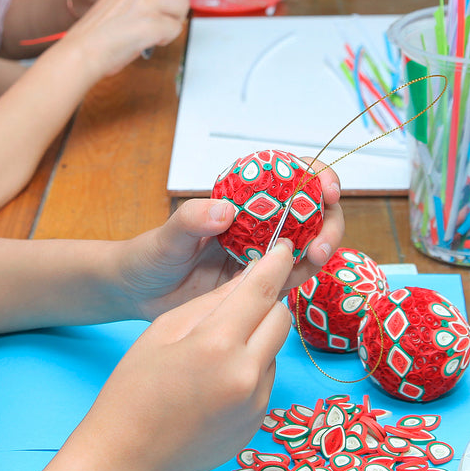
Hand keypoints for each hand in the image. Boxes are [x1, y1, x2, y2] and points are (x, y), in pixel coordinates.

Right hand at [46, 0, 188, 77]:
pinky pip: (176, 28)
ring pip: (182, 7)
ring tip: (155, 32)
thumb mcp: (116, 0)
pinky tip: (150, 41)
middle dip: (174, 9)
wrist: (82, 51)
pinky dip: (167, 38)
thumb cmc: (94, 34)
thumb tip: (163, 0)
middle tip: (159, 22)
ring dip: (172, 22)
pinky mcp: (153, 24)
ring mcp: (147, 4)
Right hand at [71, 241, 298, 470]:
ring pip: (275, 351)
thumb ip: (210, 303)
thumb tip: (249, 280)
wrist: (127, 458)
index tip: (283, 249)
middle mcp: (247, 375)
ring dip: (258, 339)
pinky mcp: (257, 424)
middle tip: (241, 301)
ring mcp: (256, 404)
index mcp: (218, 345)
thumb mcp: (164, 331)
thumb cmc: (134, 389)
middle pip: (281, 319)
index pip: (262, 291)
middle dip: (266, 303)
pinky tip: (216, 380)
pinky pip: (266, 381)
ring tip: (215, 351)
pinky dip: (251, 370)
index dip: (275, 264)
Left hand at [109, 163, 342, 322]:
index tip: (326, 190)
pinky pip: (292, 278)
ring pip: (310, 246)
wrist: (140, 294)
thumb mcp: (168, 234)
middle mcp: (260, 222)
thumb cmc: (151, 254)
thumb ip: (191, 219)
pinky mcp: (261, 284)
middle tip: (321, 244)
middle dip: (329, 223)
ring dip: (321, 251)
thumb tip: (225, 211)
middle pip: (314, 213)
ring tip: (313, 259)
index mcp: (243, 198)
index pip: (292, 176)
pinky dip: (302, 276)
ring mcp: (263, 253)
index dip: (318, 178)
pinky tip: (296, 279)